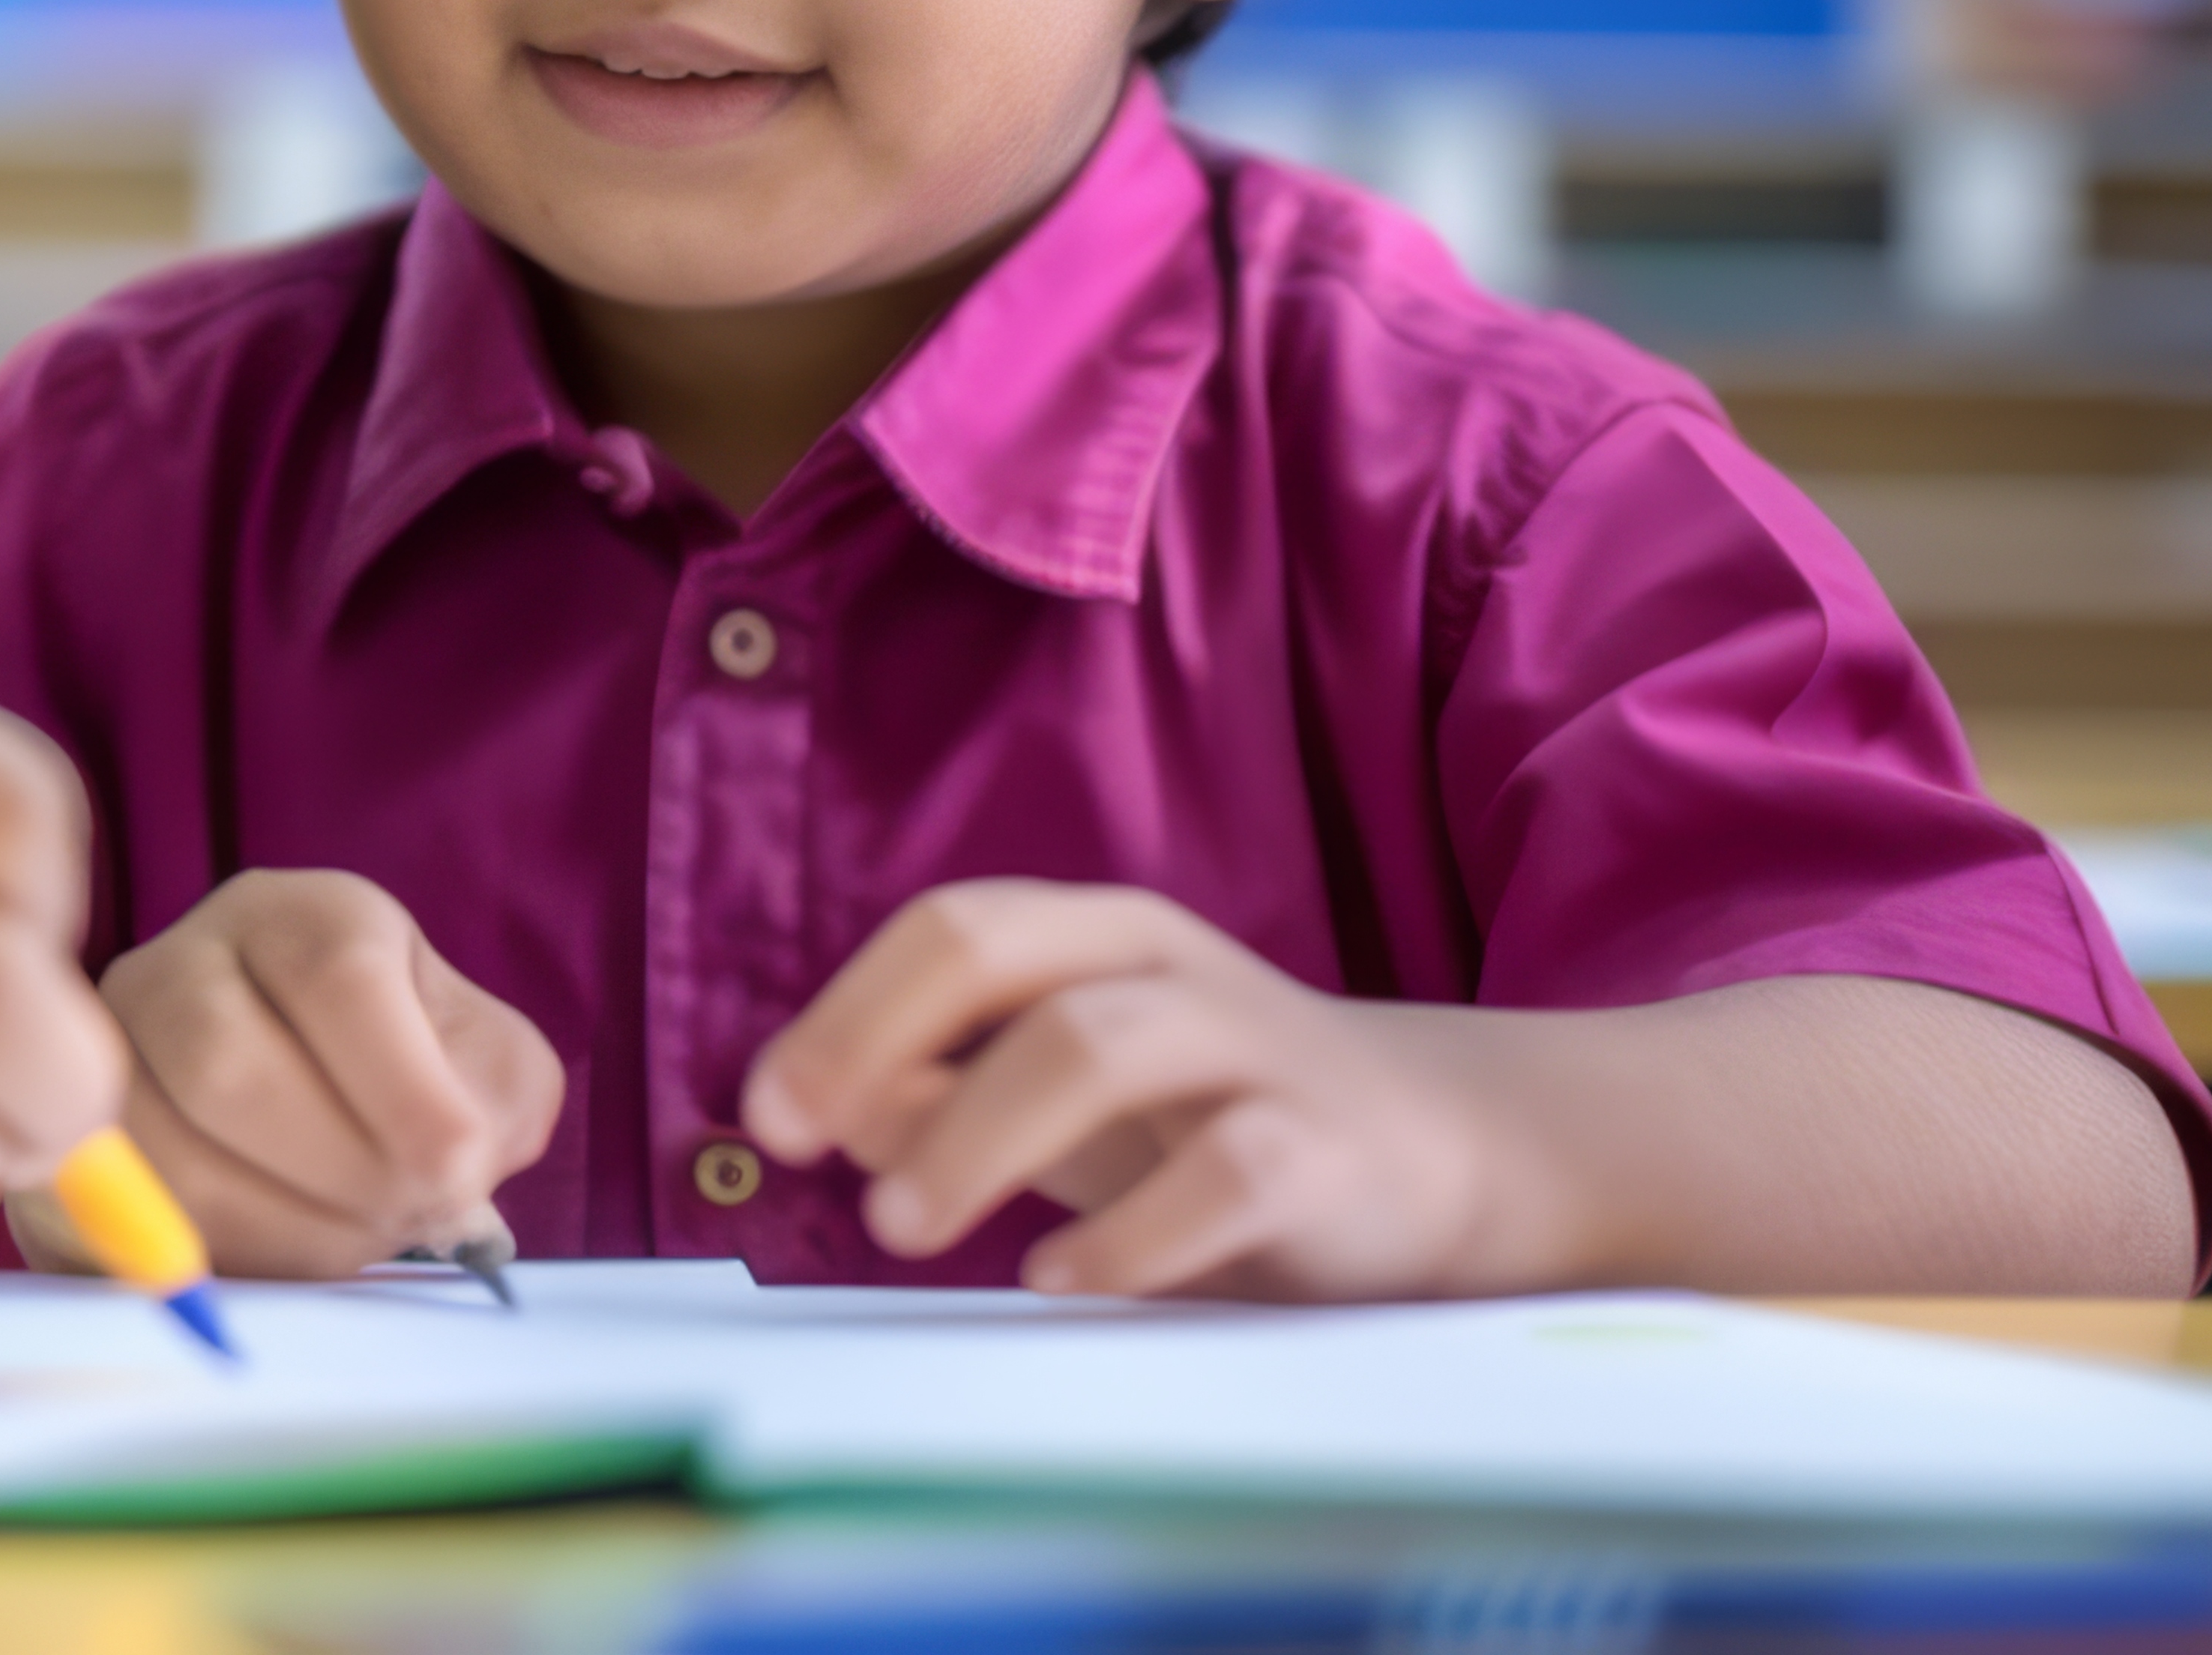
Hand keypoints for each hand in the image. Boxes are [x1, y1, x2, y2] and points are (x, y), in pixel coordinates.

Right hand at [80, 869, 559, 1278]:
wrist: (315, 1122)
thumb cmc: (409, 1086)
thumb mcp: (484, 1065)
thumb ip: (495, 1098)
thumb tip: (454, 1171)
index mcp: (299, 917)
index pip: (335, 977)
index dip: (404, 1090)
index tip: (458, 1171)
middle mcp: (182, 962)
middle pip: (228, 1066)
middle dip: (338, 1172)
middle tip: (402, 1216)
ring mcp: (105, 1053)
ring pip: (167, 1152)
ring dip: (283, 1229)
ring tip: (351, 1239)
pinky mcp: (68, 1146)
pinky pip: (119, 1219)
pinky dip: (213, 1260)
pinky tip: (278, 1258)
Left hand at [743, 882, 1528, 1298]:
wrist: (1443, 1155)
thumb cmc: (1209, 1121)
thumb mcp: (1063, 1100)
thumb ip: (943, 1095)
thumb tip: (830, 1113)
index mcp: (1092, 935)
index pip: (944, 932)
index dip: (842, 1013)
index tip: (769, 1116)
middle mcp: (1164, 966)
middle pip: (996, 953)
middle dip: (880, 1042)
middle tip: (806, 1154)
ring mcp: (1253, 1048)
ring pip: (1092, 1046)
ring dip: (976, 1134)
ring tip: (901, 1225)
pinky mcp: (1329, 1149)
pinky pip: (1225, 1170)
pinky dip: (1130, 1230)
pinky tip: (1061, 1279)